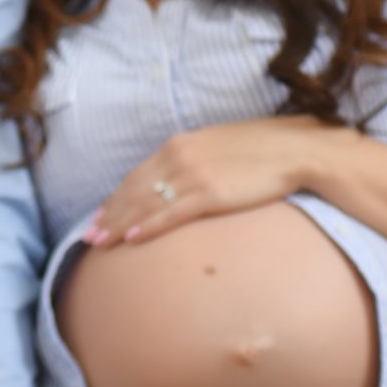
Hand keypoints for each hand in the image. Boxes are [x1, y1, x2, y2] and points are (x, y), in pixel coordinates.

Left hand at [84, 116, 352, 245]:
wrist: (297, 148)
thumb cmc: (264, 150)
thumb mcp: (220, 147)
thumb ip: (197, 160)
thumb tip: (183, 179)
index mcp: (181, 144)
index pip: (139, 174)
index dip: (117, 197)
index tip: (101, 214)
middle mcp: (180, 157)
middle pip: (135, 191)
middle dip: (110, 214)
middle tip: (89, 236)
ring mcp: (194, 176)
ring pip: (146, 204)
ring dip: (120, 224)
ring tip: (101, 242)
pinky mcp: (211, 194)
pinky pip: (171, 214)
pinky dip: (148, 226)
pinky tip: (132, 238)